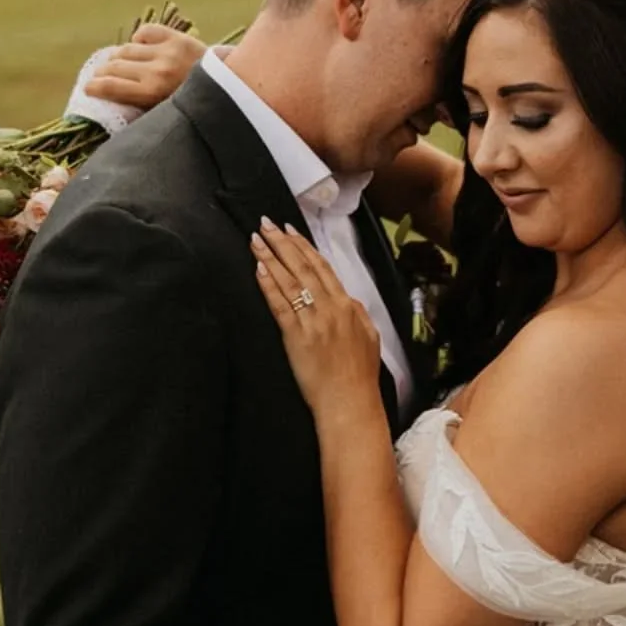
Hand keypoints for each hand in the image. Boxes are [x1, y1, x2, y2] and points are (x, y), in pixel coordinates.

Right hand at [85, 24, 206, 111]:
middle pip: (113, 66)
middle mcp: (157, 70)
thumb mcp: (167, 116)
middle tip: (99, 77)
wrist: (233, 89)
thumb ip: (141, 110)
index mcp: (152, 94)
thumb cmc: (197, 109)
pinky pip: (145, 32)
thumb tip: (111, 108)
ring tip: (118, 64)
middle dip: (101, 73)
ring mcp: (167, 51)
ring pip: (126, 49)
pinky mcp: (177, 37)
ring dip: (118, 57)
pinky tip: (140, 48)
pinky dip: (139, 40)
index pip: (109, 86)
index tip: (88, 89)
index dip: (93, 87)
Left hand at [252, 220, 380, 410]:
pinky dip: (268, 284)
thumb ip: (356, 314)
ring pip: (289, 280)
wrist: (350, 401)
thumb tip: (346, 299)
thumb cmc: (359, 376)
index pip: (323, 268)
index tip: (290, 231)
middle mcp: (330, 308)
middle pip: (303, 267)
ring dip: (271, 256)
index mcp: (348, 306)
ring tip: (256, 239)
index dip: (304, 247)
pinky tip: (258, 268)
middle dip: (283, 243)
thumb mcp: (369, 337)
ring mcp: (312, 320)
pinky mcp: (295, 336)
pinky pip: (279, 304)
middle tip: (266, 224)